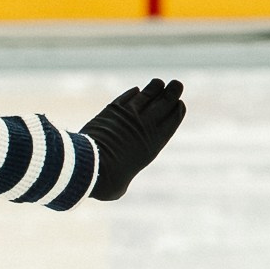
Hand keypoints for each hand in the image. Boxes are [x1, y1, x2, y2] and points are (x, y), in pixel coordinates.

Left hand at [80, 79, 186, 201]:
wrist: (90, 165)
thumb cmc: (108, 180)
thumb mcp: (121, 185)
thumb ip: (123, 176)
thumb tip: (115, 182)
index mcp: (155, 142)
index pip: (173, 119)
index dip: (177, 109)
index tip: (179, 104)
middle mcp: (146, 125)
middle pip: (165, 102)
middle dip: (172, 92)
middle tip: (176, 84)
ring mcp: (129, 115)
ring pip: (147, 95)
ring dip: (154, 88)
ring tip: (158, 83)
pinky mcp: (111, 110)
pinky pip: (125, 98)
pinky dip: (132, 94)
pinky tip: (136, 91)